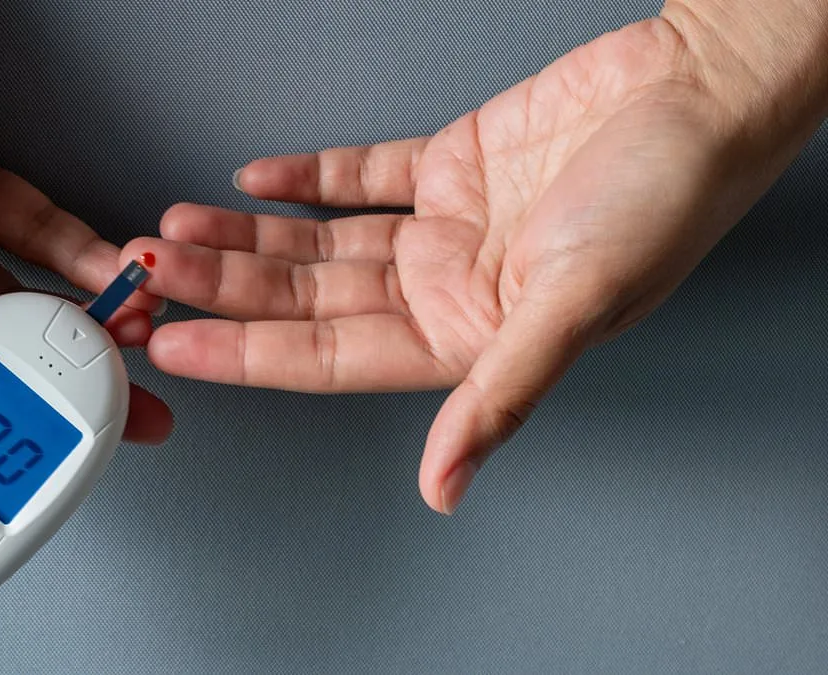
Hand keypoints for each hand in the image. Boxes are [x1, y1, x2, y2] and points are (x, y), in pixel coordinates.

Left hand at [122, 11, 825, 512]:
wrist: (699, 94)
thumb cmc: (663, 199)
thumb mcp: (574, 307)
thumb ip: (500, 396)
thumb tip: (444, 486)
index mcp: (471, 337)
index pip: (330, 356)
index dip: (246, 354)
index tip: (176, 346)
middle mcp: (447, 288)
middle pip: (309, 297)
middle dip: (226, 287)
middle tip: (152, 274)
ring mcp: (444, 227)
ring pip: (320, 241)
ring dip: (248, 236)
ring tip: (177, 228)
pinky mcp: (448, 164)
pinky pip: (359, 178)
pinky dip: (305, 180)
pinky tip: (253, 180)